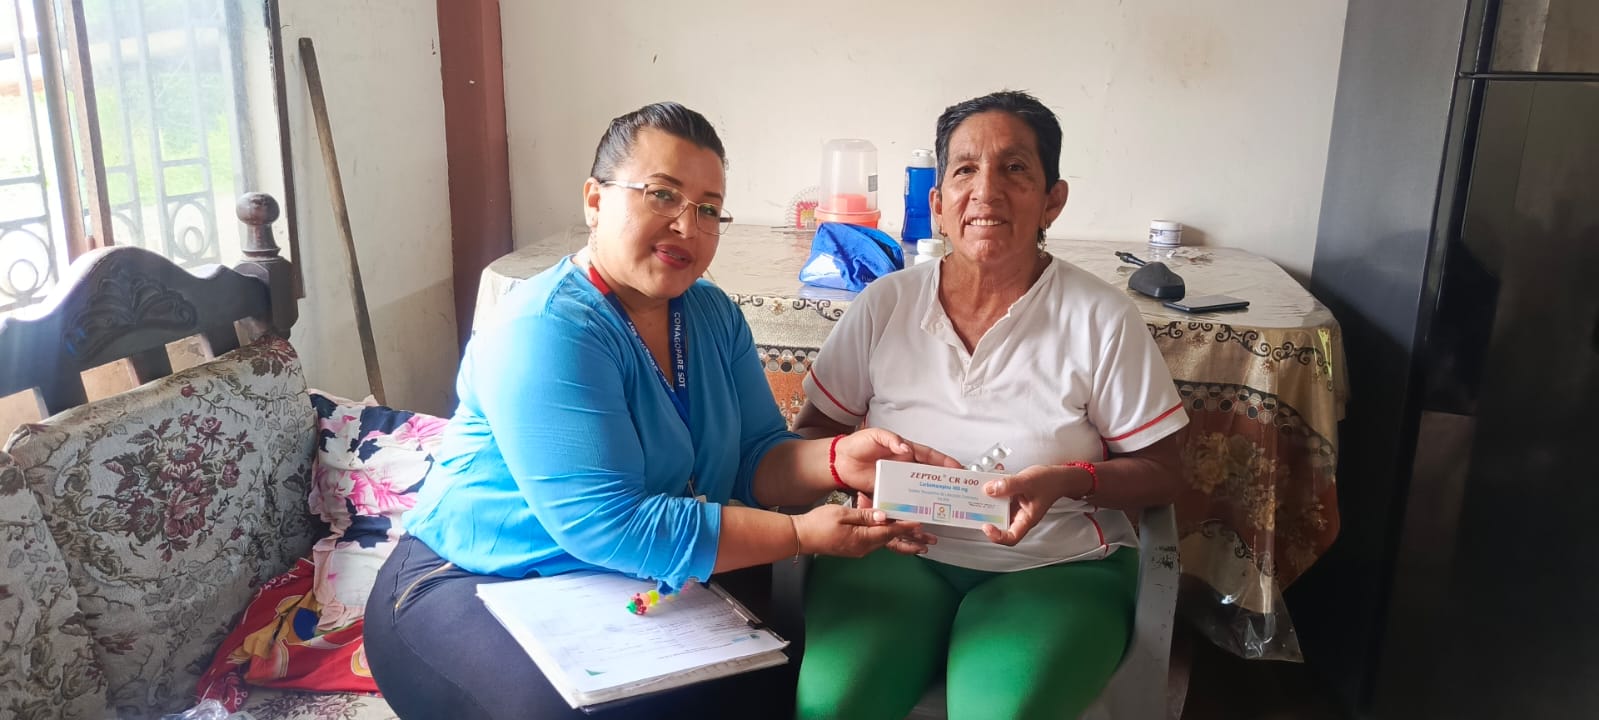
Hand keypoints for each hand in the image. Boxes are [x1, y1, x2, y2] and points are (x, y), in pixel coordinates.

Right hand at [795, 504, 937, 556]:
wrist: (801, 537)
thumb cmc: (818, 523)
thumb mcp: (842, 514)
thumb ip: (864, 515)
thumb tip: (884, 516)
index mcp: (862, 538)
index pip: (890, 532)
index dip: (906, 527)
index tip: (921, 523)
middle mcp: (864, 547)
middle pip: (892, 541)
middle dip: (912, 539)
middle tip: (931, 541)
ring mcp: (860, 549)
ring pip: (886, 543)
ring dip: (903, 541)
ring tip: (921, 543)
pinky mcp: (855, 547)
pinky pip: (876, 542)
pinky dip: (888, 538)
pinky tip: (894, 534)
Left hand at [830, 428, 962, 496]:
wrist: (839, 461)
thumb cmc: (858, 444)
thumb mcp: (875, 435)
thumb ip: (891, 440)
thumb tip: (905, 448)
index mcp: (905, 450)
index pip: (929, 456)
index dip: (944, 462)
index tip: (958, 468)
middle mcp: (904, 466)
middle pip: (929, 474)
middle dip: (944, 480)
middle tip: (958, 488)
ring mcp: (897, 480)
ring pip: (918, 487)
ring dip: (930, 494)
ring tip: (945, 502)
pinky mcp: (887, 491)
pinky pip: (902, 499)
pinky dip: (911, 504)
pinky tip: (920, 511)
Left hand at [979, 464, 1093, 545]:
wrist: (1058, 476)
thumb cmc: (1050, 482)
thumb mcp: (1029, 481)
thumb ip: (1009, 485)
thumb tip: (989, 489)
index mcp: (1026, 519)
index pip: (1011, 537)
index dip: (997, 536)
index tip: (986, 526)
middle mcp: (1019, 516)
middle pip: (999, 523)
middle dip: (985, 514)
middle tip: (972, 505)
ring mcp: (1014, 507)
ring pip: (996, 509)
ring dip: (985, 500)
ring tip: (975, 489)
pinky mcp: (1011, 498)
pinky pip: (998, 497)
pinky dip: (992, 489)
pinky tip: (987, 479)